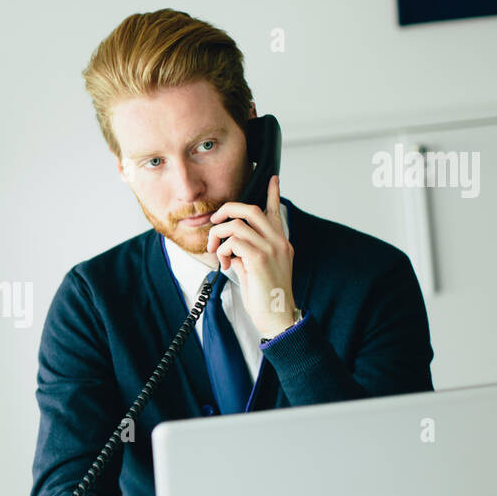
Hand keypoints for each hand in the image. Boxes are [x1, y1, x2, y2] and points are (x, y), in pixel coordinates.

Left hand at [205, 175, 296, 338]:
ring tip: (217, 252)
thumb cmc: (266, 297)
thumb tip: (229, 246)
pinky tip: (227, 264)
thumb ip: (247, 253)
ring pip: (236, 225)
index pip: (276, 211)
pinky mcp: (260, 259)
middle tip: (216, 221)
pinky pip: (233, 242)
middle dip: (228, 210)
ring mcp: (271, 248)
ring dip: (219, 235)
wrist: (277, 317)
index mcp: (280, 243)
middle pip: (251, 209)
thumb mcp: (257, 270)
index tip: (272, 178)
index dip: (273, 193)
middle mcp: (278, 242)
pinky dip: (223, 251)